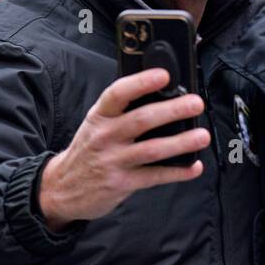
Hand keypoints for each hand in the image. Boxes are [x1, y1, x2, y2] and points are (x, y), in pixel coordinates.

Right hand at [38, 68, 209, 229]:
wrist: (62, 188)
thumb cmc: (89, 150)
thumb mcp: (96, 125)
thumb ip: (122, 112)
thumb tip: (162, 96)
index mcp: (100, 116)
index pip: (118, 93)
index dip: (141, 82)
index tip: (164, 75)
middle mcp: (105, 136)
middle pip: (141, 120)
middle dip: (172, 110)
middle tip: (195, 103)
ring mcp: (113, 161)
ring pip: (152, 150)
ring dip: (180, 142)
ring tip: (201, 136)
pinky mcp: (122, 183)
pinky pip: (155, 176)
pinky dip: (177, 172)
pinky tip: (194, 166)